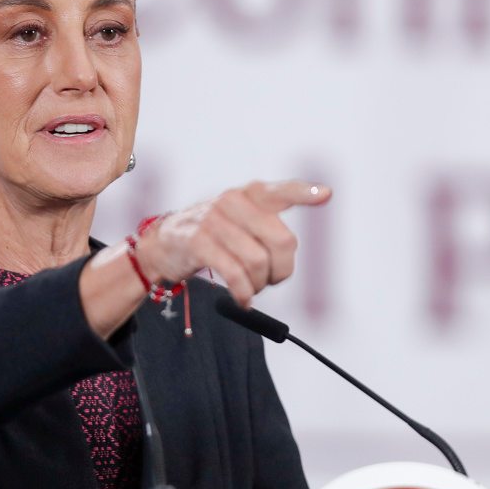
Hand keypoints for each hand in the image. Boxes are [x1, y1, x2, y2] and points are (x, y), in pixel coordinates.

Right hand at [136, 180, 331, 307]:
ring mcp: (215, 220)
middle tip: (272, 279)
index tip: (326, 194)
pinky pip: (235, 274)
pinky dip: (244, 293)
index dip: (305, 193)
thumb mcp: (238, 219)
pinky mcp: (199, 242)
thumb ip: (265, 227)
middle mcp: (233, 201)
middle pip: (282, 240)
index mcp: (249, 194)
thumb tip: (289, 252)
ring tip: (251, 288)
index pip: (282, 190)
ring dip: (259, 284)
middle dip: (283, 269)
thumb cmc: (212, 234)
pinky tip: (242, 298)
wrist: (163, 243)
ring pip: (259, 262)